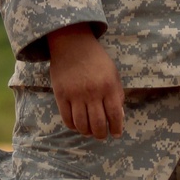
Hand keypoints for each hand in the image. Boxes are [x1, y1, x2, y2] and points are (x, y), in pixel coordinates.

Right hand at [47, 24, 124, 138]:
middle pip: (97, 124)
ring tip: (90, 132)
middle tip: (102, 135)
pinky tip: (78, 125)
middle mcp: (92, 92)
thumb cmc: (96, 59)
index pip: (115, 115)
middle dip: (101, 134)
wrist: (73, 44)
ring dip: (87, 132)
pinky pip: (67, 118)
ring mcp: (75, 95)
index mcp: (108, 86)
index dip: (116, 128)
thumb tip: (118, 117)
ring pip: (81, 124)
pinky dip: (73, 126)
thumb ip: (117, 94)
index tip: (116, 134)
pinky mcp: (61, 95)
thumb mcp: (113, 73)